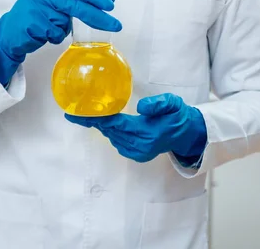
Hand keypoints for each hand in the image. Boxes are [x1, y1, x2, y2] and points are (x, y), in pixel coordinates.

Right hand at [0, 0, 121, 85]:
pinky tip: (42, 33)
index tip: (110, 6)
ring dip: (62, 29)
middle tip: (114, 24)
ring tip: (49, 26)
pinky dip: (54, 37)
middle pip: (76, 5)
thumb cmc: (37, 13)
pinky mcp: (33, 24)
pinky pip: (56, 34)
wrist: (10, 30)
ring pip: (65, 23)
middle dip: (97, 17)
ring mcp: (36, 7)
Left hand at [66, 94, 207, 164]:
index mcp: (147, 132)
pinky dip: (110, 132)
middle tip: (74, 112)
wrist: (186, 134)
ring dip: (101, 126)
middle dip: (92, 121)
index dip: (95, 118)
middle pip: (110, 131)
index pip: (115, 123)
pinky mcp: (136, 155)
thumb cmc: (178, 115)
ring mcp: (137, 152)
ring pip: (112, 136)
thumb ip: (158, 104)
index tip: (77, 114)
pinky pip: (117, 142)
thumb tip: (140, 107)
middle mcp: (140, 145)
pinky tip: (104, 123)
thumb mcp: (173, 103)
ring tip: (87, 115)